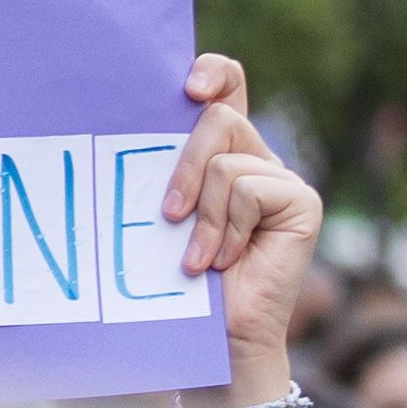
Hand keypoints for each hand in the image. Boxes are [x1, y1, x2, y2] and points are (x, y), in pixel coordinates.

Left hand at [164, 53, 321, 407]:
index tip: (187, 88)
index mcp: (219, 151)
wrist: (213, 335)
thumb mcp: (158, 213)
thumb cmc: (172, 277)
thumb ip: (156, 170)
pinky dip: (226, 228)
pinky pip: (249, 188)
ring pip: (226, 159)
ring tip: (197, 256)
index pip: (225, 86)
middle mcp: (254, 157)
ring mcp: (280, 178)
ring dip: (202, 213)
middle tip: (168, 213)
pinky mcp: (301, 202)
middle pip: (219, 117)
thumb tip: (105, 125)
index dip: (212, 72)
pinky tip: (224, 261)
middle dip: (183, 165)